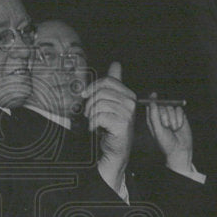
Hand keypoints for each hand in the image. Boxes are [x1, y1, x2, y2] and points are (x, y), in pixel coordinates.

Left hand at [81, 62, 135, 191]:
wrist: (114, 151)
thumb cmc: (111, 129)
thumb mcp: (110, 104)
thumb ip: (113, 85)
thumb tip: (116, 64)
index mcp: (128, 95)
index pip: (108, 81)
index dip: (93, 87)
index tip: (85, 95)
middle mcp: (131, 103)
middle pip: (102, 91)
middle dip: (90, 102)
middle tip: (89, 113)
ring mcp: (128, 114)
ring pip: (99, 103)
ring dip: (91, 114)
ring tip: (93, 122)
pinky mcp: (122, 124)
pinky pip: (99, 116)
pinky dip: (93, 123)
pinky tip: (95, 129)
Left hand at [146, 94, 192, 173]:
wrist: (180, 149)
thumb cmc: (166, 142)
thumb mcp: (157, 130)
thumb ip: (154, 115)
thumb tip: (152, 102)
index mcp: (152, 119)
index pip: (150, 105)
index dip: (152, 99)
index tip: (154, 95)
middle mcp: (161, 116)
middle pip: (162, 104)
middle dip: (165, 114)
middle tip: (166, 125)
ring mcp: (171, 115)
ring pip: (171, 107)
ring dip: (173, 118)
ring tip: (173, 129)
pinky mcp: (180, 116)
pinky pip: (179, 110)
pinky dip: (179, 118)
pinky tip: (179, 126)